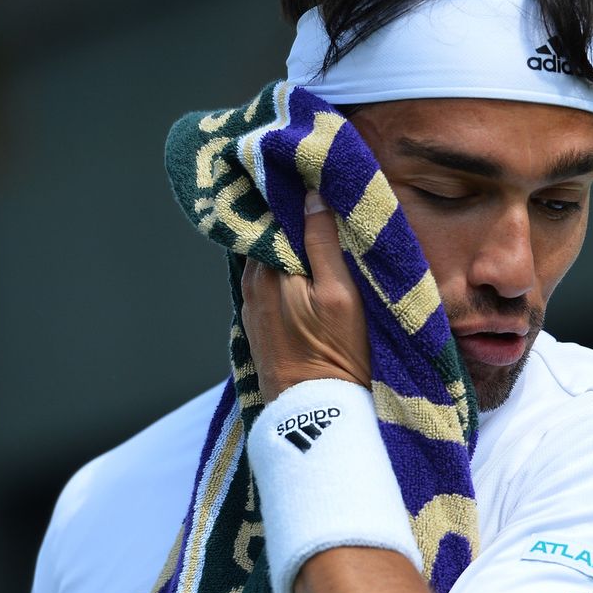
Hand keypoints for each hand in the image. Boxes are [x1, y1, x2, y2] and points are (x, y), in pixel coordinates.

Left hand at [241, 191, 370, 402]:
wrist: (316, 414)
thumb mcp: (340, 293)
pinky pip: (269, 284)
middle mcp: (251, 283)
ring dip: (289, 247)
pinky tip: (307, 274)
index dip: (292, 195)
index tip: (312, 179)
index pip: (271, 214)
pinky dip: (286, 271)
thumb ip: (323, 242)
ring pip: (269, 260)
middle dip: (291, 220)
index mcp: (266, 267)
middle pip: (268, 236)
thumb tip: (312, 194)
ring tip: (317, 237)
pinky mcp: (260, 326)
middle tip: (320, 203)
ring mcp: (252, 306)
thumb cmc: (336, 355)